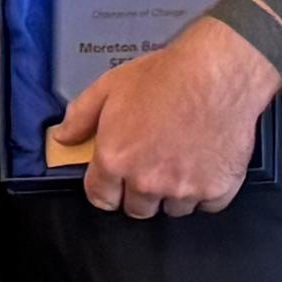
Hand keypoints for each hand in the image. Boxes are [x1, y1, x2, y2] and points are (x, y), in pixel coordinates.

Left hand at [52, 20, 280, 218]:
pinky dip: (207, 192)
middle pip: (138, 209)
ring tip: (182, 162)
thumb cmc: (166, 75)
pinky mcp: (218, 189)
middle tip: (153, 165)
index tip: (116, 181)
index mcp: (115, 160)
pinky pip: (207, 205)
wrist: (219, 71)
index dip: (107, 189)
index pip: (102, 198)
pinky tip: (207, 165)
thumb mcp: (109, 87)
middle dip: (140, 193)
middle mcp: (147, 182)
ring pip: (173, 209)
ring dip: (174, 193)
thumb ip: (80, 117)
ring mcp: (184, 189)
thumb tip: (62, 137)